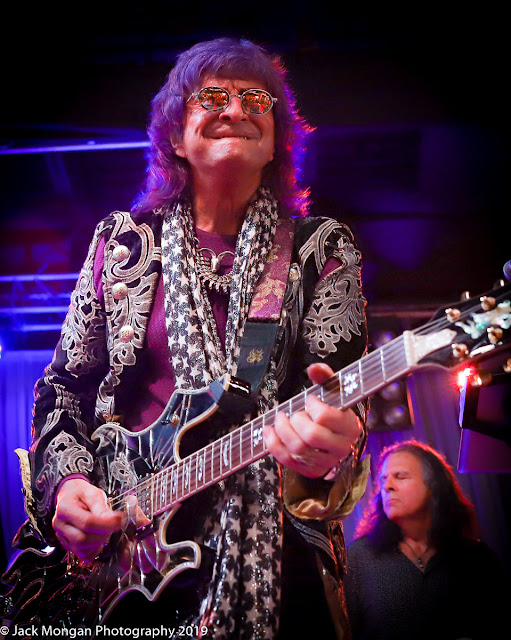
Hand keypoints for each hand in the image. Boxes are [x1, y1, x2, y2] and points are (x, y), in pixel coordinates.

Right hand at [53, 478, 122, 562]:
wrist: (71, 495)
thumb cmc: (82, 494)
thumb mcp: (94, 493)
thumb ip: (102, 508)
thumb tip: (114, 521)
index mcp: (64, 508)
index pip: (86, 523)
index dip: (106, 524)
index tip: (119, 520)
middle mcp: (59, 524)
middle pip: (82, 539)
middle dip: (103, 535)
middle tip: (113, 525)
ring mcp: (62, 536)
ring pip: (82, 550)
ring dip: (99, 543)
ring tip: (105, 530)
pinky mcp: (67, 544)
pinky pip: (82, 555)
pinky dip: (94, 550)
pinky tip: (99, 539)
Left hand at [263, 363, 361, 477]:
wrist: (335, 437)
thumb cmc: (333, 411)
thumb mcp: (333, 392)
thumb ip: (325, 377)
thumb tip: (314, 368)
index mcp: (349, 426)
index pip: (325, 417)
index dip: (312, 406)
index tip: (310, 401)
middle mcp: (341, 447)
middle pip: (311, 435)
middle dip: (295, 420)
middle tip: (293, 412)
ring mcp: (326, 462)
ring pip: (298, 449)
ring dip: (282, 430)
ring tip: (280, 419)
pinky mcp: (311, 471)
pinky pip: (288, 461)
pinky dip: (273, 444)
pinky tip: (269, 431)